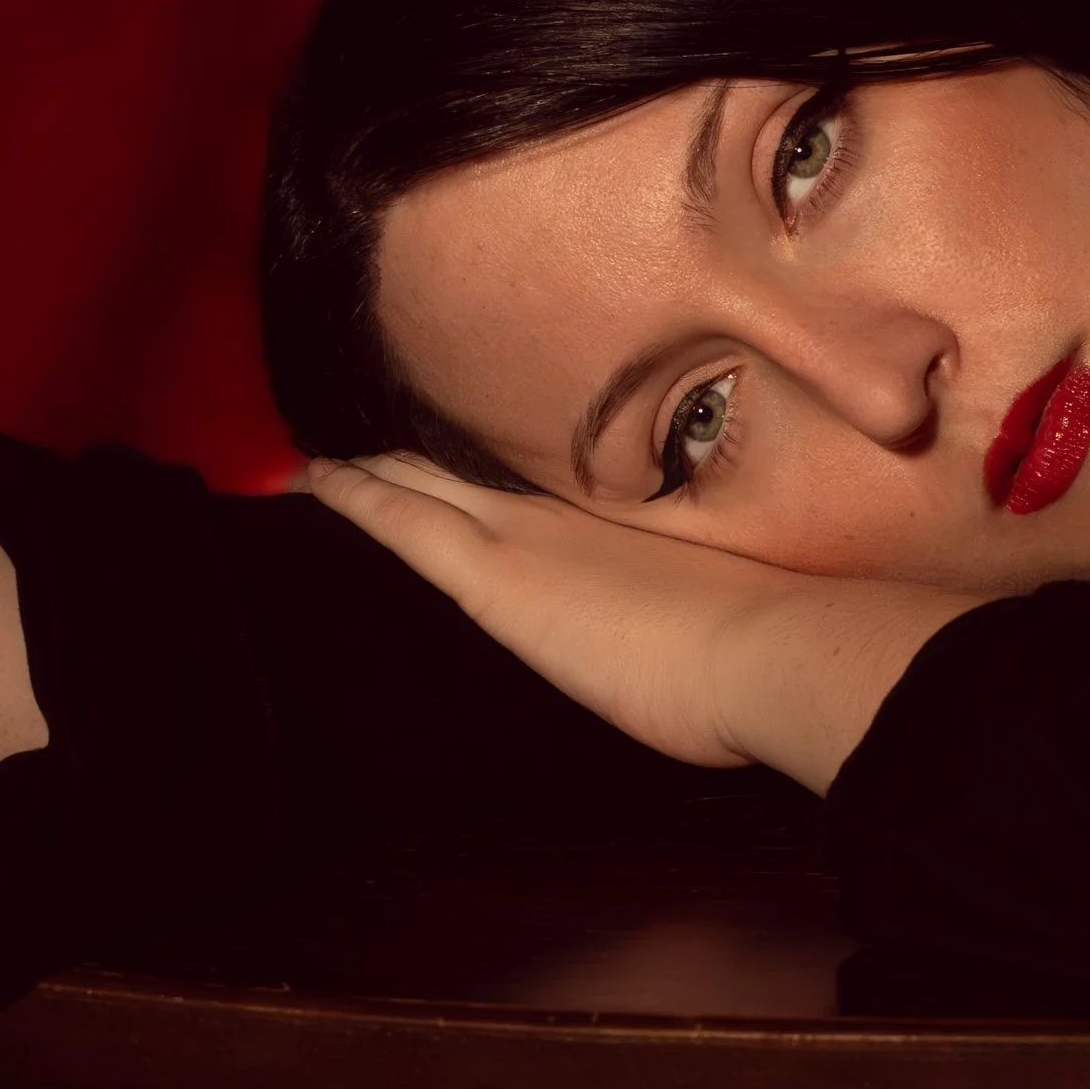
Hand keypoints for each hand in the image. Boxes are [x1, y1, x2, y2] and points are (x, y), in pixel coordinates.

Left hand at [301, 455, 979, 793]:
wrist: (778, 649)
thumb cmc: (777, 652)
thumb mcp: (737, 622)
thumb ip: (705, 619)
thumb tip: (725, 641)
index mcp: (621, 528)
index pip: (534, 487)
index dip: (487, 469)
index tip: (454, 459)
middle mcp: (569, 515)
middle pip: (470, 468)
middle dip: (415, 453)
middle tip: (360, 435)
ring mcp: (529, 536)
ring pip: (425, 481)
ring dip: (373, 467)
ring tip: (320, 456)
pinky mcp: (496, 577)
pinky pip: (402, 522)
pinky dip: (354, 497)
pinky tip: (312, 480)